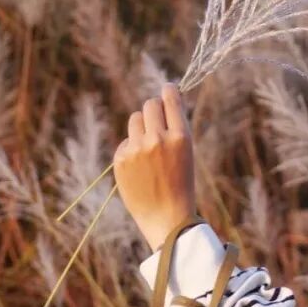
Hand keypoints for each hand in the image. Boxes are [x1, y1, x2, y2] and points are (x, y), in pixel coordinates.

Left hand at [114, 82, 196, 252]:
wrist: (167, 218)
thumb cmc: (181, 185)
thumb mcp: (186, 153)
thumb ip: (175, 129)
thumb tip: (163, 102)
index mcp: (180, 137)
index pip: (170, 99)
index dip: (169, 91)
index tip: (168, 89)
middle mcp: (158, 139)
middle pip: (150, 105)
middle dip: (154, 109)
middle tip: (157, 120)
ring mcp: (137, 149)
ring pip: (135, 119)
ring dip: (141, 126)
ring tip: (149, 146)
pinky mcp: (121, 159)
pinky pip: (126, 141)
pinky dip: (132, 148)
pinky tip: (141, 166)